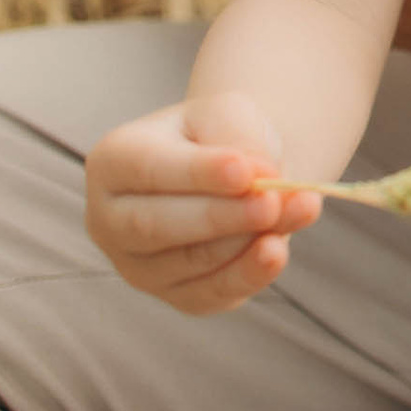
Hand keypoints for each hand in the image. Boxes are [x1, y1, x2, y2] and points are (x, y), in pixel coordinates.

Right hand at [85, 93, 322, 314]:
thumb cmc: (222, 135)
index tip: (245, 170)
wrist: (237, 169)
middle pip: (155, 226)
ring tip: (299, 210)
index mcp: (114, 162)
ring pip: (189, 262)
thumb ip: (239, 141)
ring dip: (245, 240)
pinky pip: (211, 292)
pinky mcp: (177, 295)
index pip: (147, 170)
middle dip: (219, 216)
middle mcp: (111, 221)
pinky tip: (278, 250)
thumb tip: (259, 178)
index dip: (196, 173)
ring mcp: (139, 266)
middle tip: (270, 201)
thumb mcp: (228, 115)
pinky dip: (249, 272)